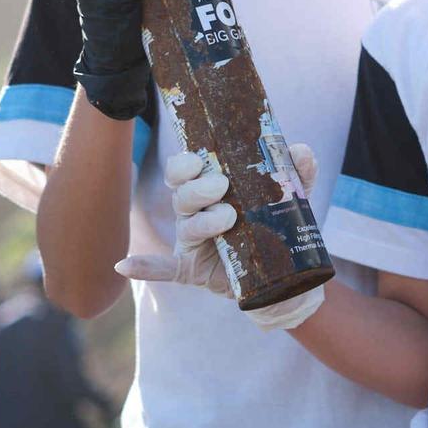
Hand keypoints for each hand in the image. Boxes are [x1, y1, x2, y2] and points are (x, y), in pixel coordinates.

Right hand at [114, 146, 323, 330]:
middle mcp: (193, 212)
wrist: (281, 275)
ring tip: (229, 219)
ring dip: (203, 221)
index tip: (200, 158)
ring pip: (186, 226)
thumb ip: (296, 174)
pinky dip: (146, 267)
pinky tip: (125, 266)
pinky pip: (165, 269)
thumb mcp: (289, 198)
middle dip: (198, 187)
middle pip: (182, 193)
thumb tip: (302, 151)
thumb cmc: (273, 226)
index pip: (185, 168)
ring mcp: (190, 242)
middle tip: (222, 186)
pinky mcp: (192, 270)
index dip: (186, 161)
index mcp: (207, 189)